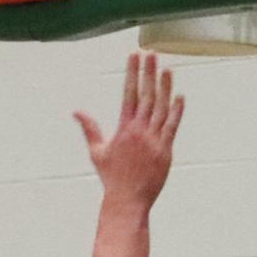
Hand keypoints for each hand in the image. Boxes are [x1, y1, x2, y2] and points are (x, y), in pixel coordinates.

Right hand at [75, 53, 183, 208]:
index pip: (129, 93)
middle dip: (149, 73)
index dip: (132, 72)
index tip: (134, 56)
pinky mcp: (165, 151)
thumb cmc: (111, 178)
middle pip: (147, 95)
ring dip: (165, 87)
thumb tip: (76, 111)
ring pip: (162, 108)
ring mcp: (154, 140)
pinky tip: (179, 97)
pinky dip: (177, 111)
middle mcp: (139, 131)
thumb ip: (90, 128)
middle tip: (152, 55)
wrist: (127, 201)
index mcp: (123, 128)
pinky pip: (173, 127)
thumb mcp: (97, 152)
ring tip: (167, 69)